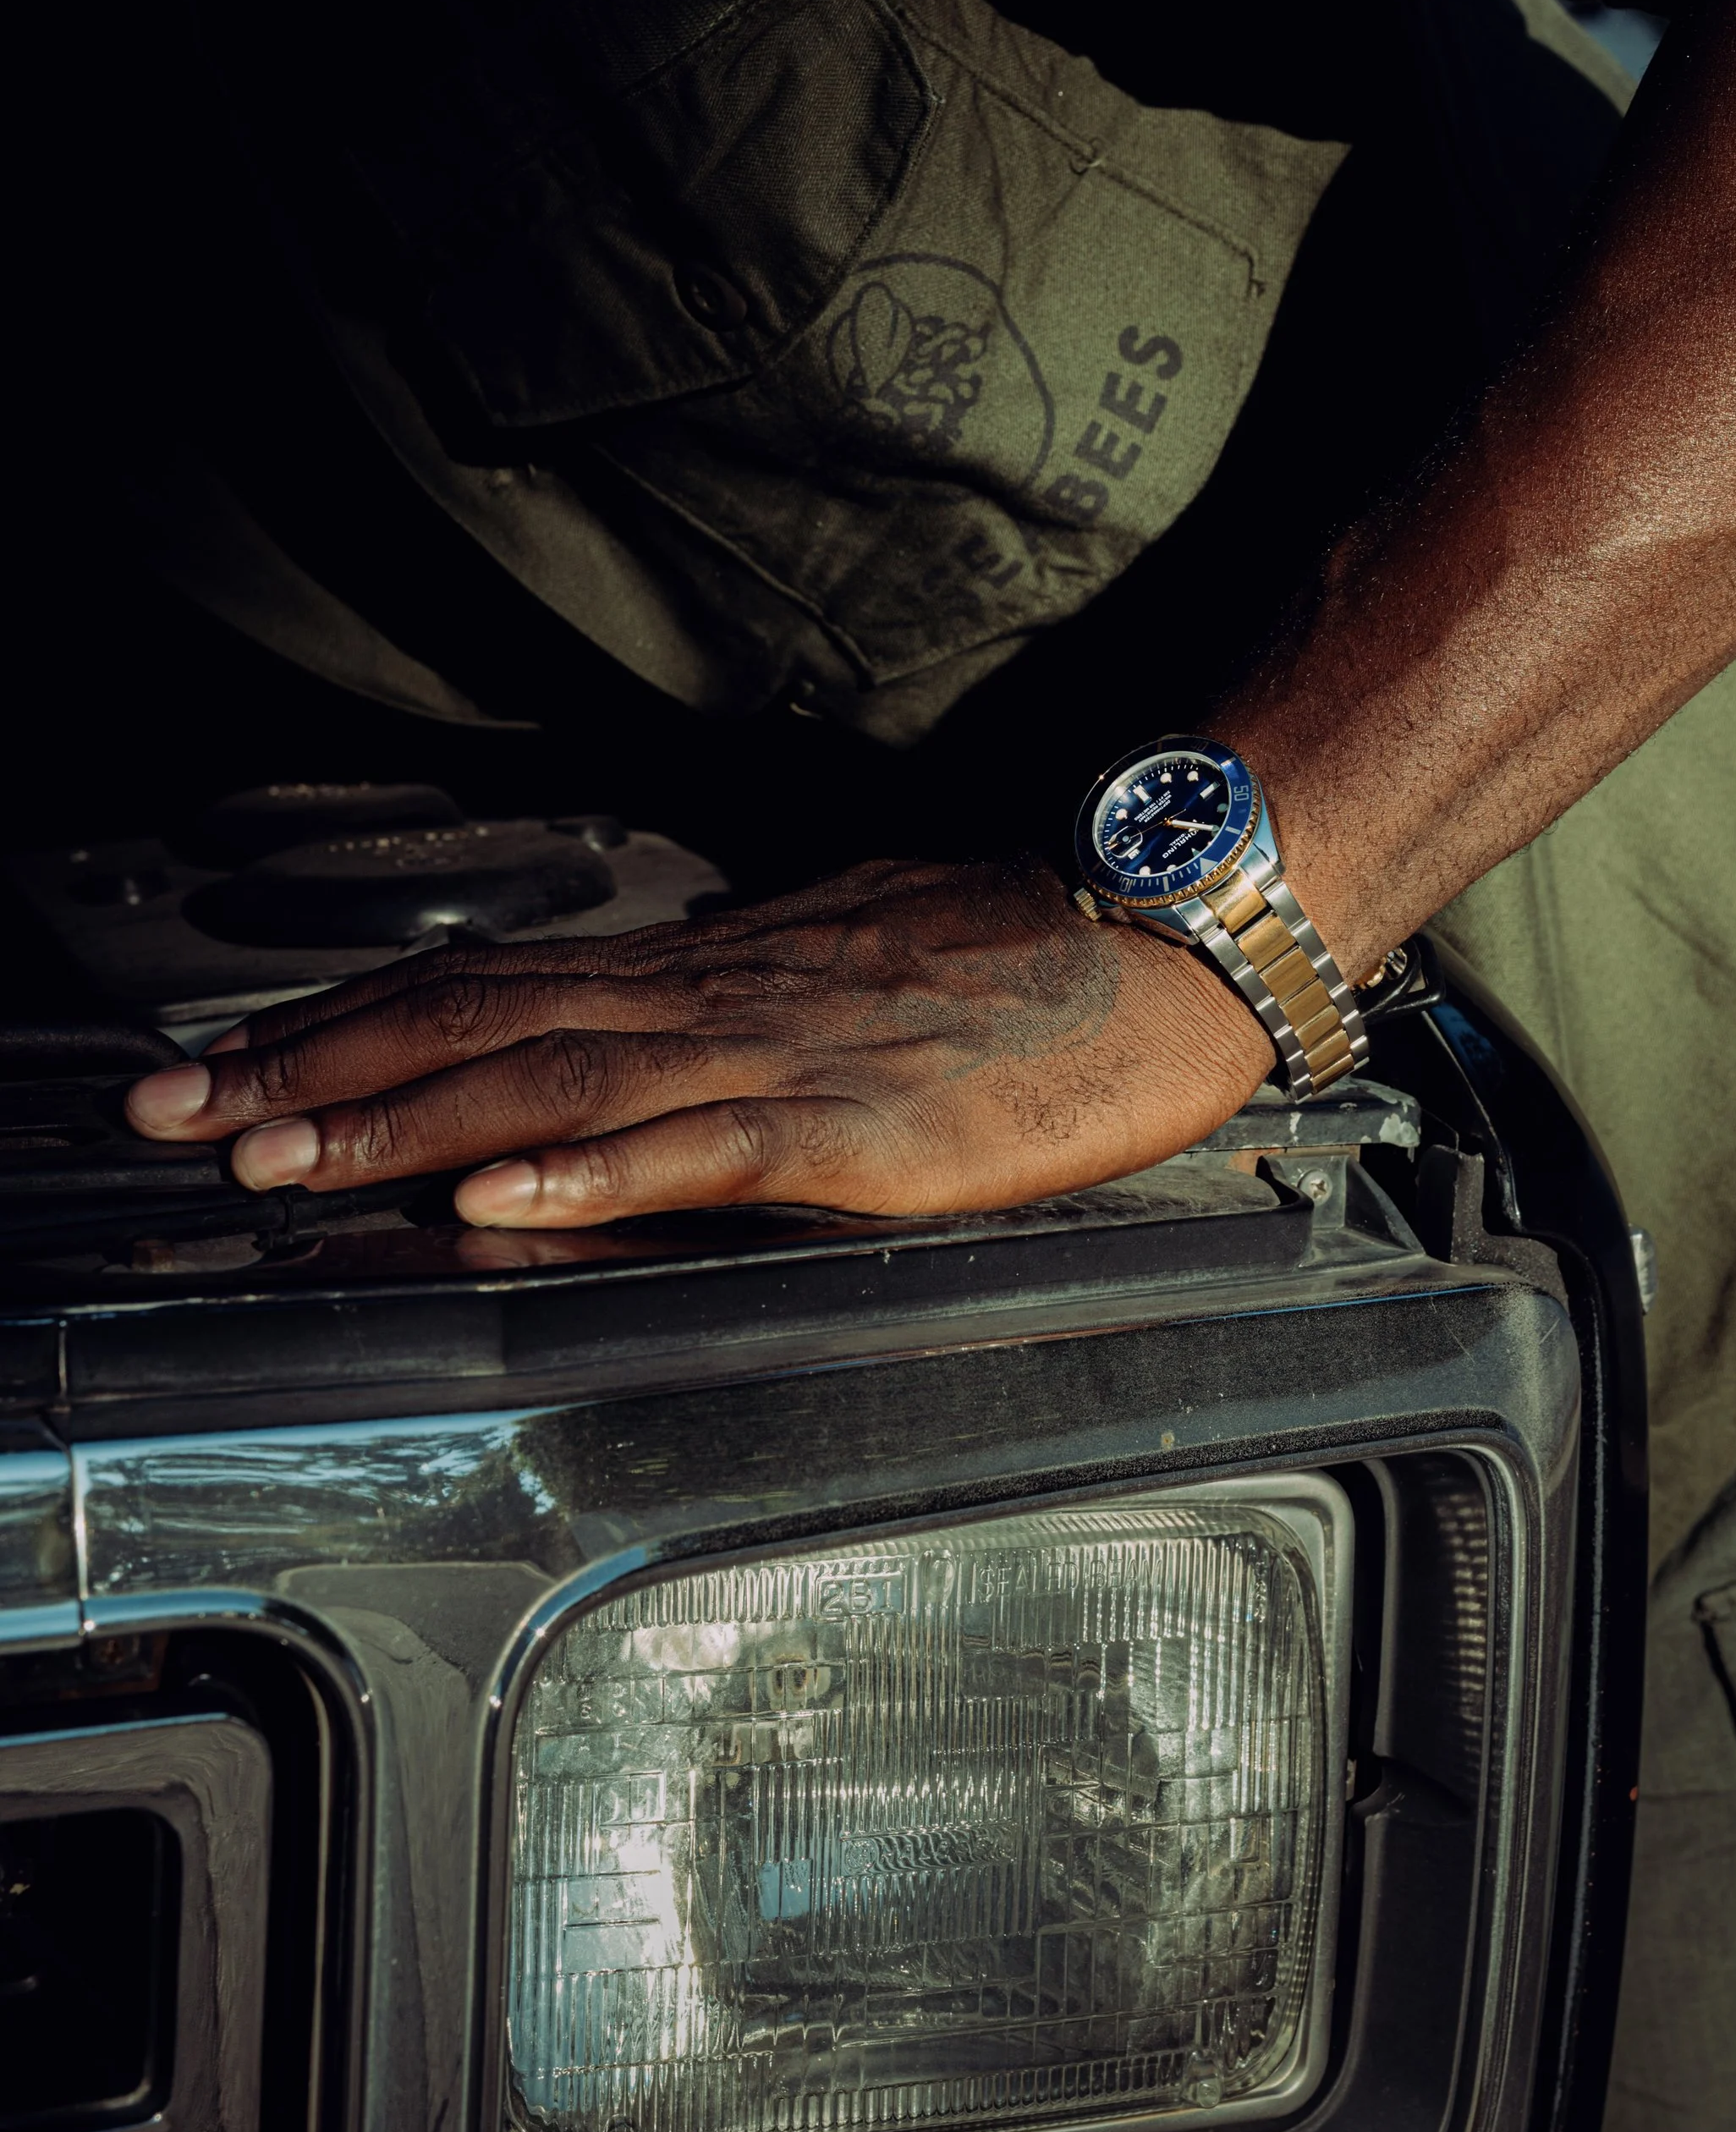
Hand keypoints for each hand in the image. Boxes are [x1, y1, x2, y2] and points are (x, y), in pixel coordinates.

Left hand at [121, 858, 1272, 1224]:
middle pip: (484, 1020)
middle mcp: (721, 994)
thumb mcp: (853, 944)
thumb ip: (744, 982)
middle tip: (171, 1109)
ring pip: (559, 1081)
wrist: (1167, 929)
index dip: (352, 1018)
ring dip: (403, 1120)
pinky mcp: (861, 1126)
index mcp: (716, 963)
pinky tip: (493, 1202)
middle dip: (316, 1070)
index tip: (232, 1054)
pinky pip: (702, 1152)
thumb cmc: (1025, 943)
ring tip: (273, 1157)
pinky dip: (586, 1175)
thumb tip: (656, 996)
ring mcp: (785, 1056)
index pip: (495, 981)